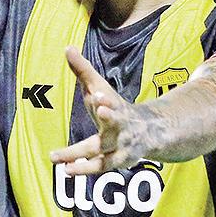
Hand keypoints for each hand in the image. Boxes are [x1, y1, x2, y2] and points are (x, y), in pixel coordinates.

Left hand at [49, 46, 158, 174]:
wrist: (149, 131)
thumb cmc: (114, 106)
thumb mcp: (100, 88)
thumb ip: (83, 70)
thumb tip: (67, 47)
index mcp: (116, 106)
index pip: (111, 101)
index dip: (105, 99)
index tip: (97, 94)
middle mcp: (121, 126)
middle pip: (115, 123)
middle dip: (109, 117)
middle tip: (99, 108)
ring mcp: (122, 146)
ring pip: (105, 153)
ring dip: (87, 159)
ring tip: (66, 164)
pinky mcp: (119, 161)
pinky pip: (101, 167)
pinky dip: (85, 169)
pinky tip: (68, 169)